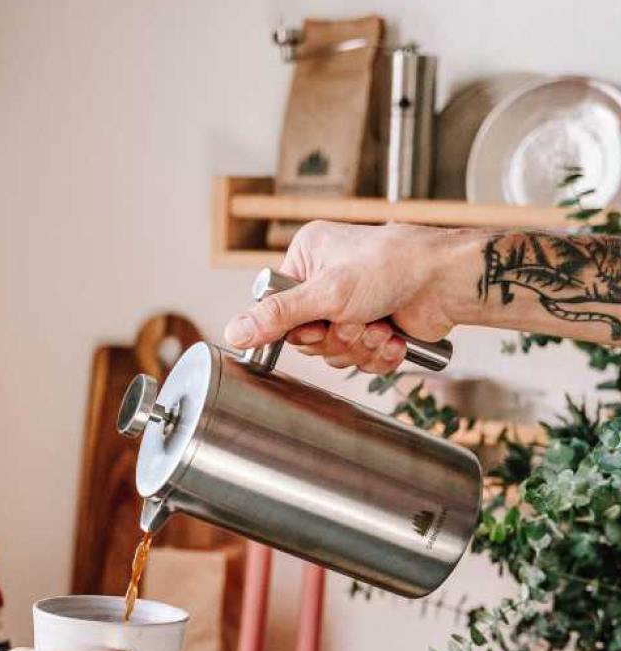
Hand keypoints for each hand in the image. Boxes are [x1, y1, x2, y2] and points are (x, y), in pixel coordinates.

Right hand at [223, 221, 461, 373]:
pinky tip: (393, 337)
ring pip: (332, 352)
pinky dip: (377, 354)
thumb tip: (233, 331)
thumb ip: (277, 316)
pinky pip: (358, 359)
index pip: (277, 310)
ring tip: (379, 326)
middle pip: (305, 338)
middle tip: (355, 322)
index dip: (297, 329)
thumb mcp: (326, 292)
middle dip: (334, 339)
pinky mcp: (373, 328)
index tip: (317, 325)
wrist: (449, 282)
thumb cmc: (394, 266)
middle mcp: (325, 281)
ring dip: (358, 347)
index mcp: (307, 258)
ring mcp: (350, 306)